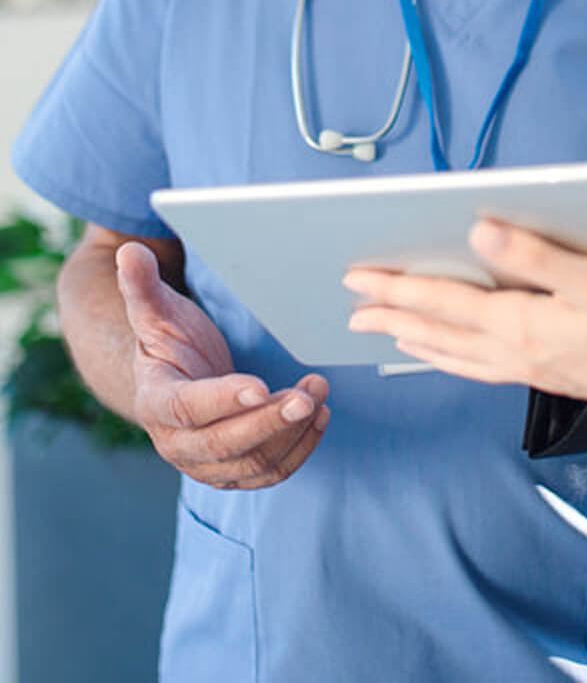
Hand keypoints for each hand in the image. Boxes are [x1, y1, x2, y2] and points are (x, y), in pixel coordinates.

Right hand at [116, 241, 329, 488]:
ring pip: (252, 462)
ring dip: (290, 433)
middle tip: (307, 396)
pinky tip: (319, 417)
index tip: (260, 385)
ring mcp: (206, 463)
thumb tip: (129, 251)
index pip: (188, 408)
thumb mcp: (155, 311)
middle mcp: (176, 442)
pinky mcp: (233, 470)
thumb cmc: (168, 341)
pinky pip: (268, 473)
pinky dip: (297, 450)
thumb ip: (141, 285)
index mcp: (155, 401)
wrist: (173, 380)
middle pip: (224, 444)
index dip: (222, 399)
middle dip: (269, 422)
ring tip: (318, 395)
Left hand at [344, 221, 586, 418]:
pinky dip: (446, 357)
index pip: (441, 300)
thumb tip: (479, 229)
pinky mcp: (537, 375)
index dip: (396, 286)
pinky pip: (474, 367)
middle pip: (435, 330)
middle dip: (391, 315)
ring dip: (413, 338)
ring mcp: (522, 368)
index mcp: (517, 323)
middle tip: (352, 307)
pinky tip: (444, 353)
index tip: (359, 276)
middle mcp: (510, 351)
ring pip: (450, 353)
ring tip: (384, 330)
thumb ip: (532, 253)